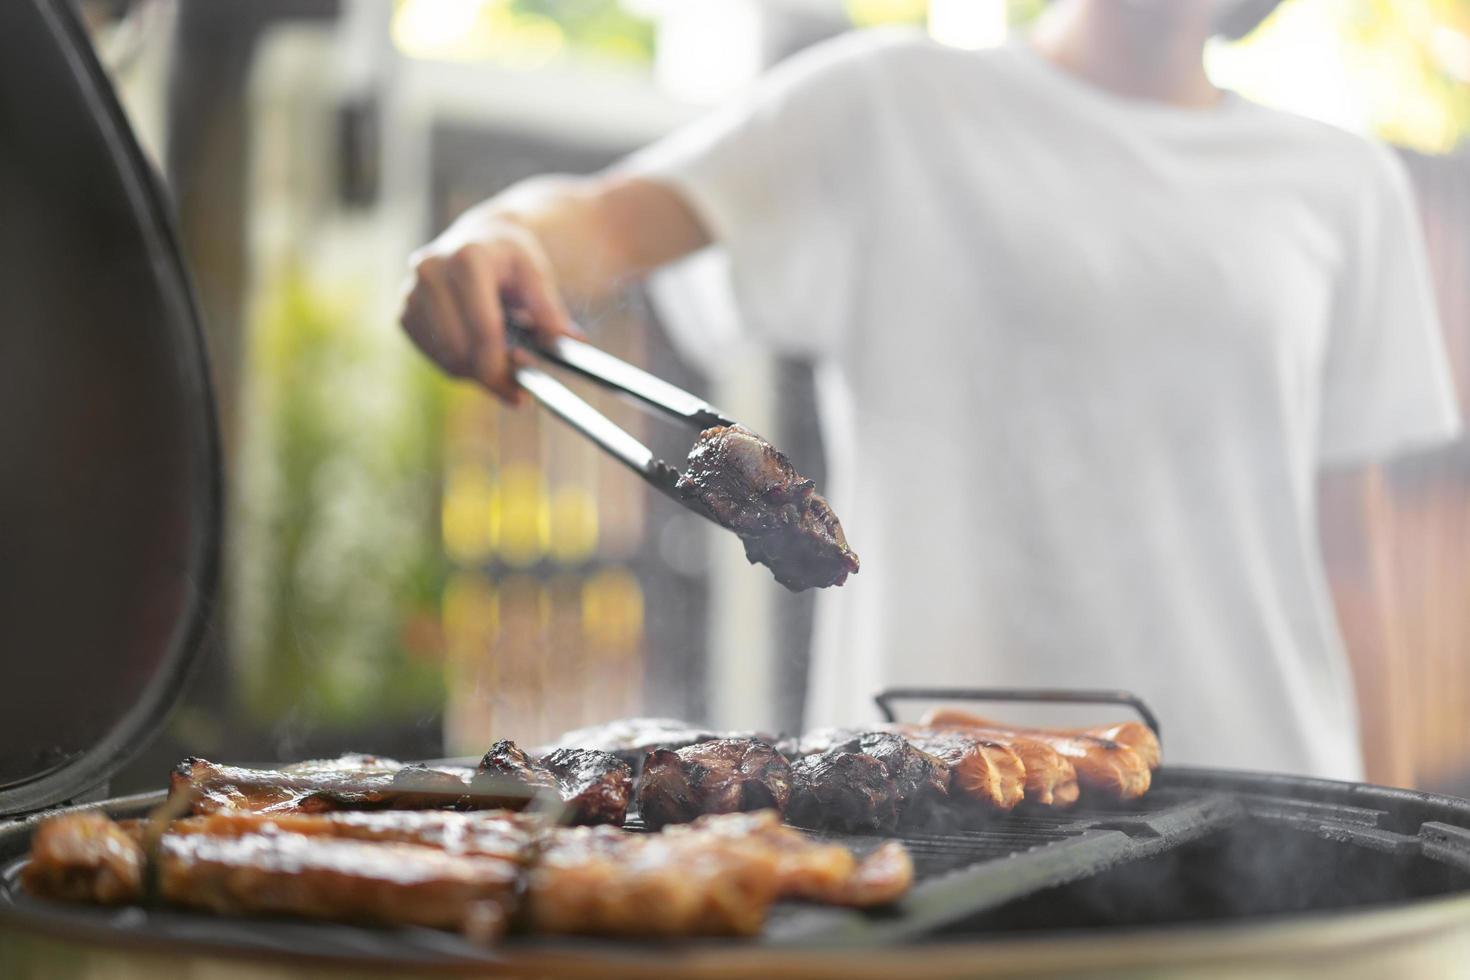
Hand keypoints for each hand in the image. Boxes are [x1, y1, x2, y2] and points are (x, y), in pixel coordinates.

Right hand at [399, 213, 575, 404]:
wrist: (478, 239)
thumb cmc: (511, 259)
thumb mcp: (537, 275)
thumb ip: (549, 310)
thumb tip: (570, 343)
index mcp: (468, 258)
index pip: (484, 329)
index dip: (501, 367)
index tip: (521, 394)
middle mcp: (431, 270)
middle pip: (461, 349)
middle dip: (491, 375)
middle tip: (516, 386)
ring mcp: (411, 292)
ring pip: (446, 359)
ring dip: (476, 373)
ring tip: (502, 364)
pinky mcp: (403, 312)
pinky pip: (433, 358)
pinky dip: (458, 366)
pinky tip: (478, 352)